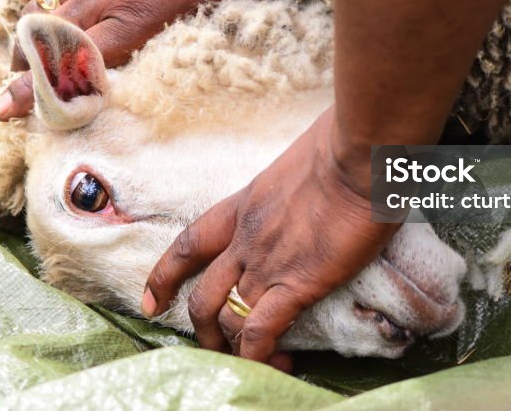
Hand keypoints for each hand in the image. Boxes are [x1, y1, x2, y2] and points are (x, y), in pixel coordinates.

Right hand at [0, 0, 286, 119]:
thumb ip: (248, 31)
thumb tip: (267, 60)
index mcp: (140, 17)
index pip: (77, 66)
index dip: (39, 92)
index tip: (6, 108)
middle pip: (47, 44)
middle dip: (22, 74)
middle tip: (6, 100)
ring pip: (43, 11)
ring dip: (30, 39)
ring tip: (23, 61)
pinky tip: (37, 0)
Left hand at [141, 108, 399, 369]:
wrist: (359, 155)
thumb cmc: (342, 144)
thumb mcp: (299, 160)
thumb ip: (295, 182)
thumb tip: (317, 180)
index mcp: (243, 205)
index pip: (191, 244)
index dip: (166, 276)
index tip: (152, 300)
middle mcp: (245, 239)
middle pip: (202, 295)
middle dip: (201, 329)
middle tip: (213, 346)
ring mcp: (267, 263)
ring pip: (228, 319)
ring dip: (233, 347)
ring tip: (251, 362)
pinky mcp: (298, 283)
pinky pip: (263, 331)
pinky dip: (261, 356)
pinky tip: (276, 366)